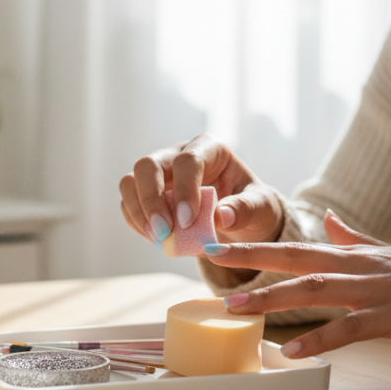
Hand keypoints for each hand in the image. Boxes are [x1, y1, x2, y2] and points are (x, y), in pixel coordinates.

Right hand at [119, 134, 282, 245]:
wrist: (241, 219)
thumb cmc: (253, 207)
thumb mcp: (261, 208)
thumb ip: (246, 209)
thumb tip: (222, 216)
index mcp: (209, 149)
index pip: (188, 160)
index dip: (185, 189)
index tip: (189, 221)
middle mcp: (178, 154)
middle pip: (148, 164)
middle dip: (151, 199)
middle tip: (164, 232)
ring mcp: (159, 173)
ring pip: (130, 182)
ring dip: (138, 212)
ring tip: (158, 238)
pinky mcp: (147, 193)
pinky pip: (129, 204)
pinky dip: (136, 223)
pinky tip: (156, 239)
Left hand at [204, 211, 390, 357]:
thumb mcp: (389, 251)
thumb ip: (354, 238)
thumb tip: (328, 218)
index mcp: (353, 254)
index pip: (296, 246)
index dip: (255, 246)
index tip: (218, 245)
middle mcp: (358, 266)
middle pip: (296, 259)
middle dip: (251, 261)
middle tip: (211, 266)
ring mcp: (375, 290)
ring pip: (315, 290)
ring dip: (272, 298)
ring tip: (237, 309)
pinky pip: (350, 329)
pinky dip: (320, 338)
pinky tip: (293, 349)